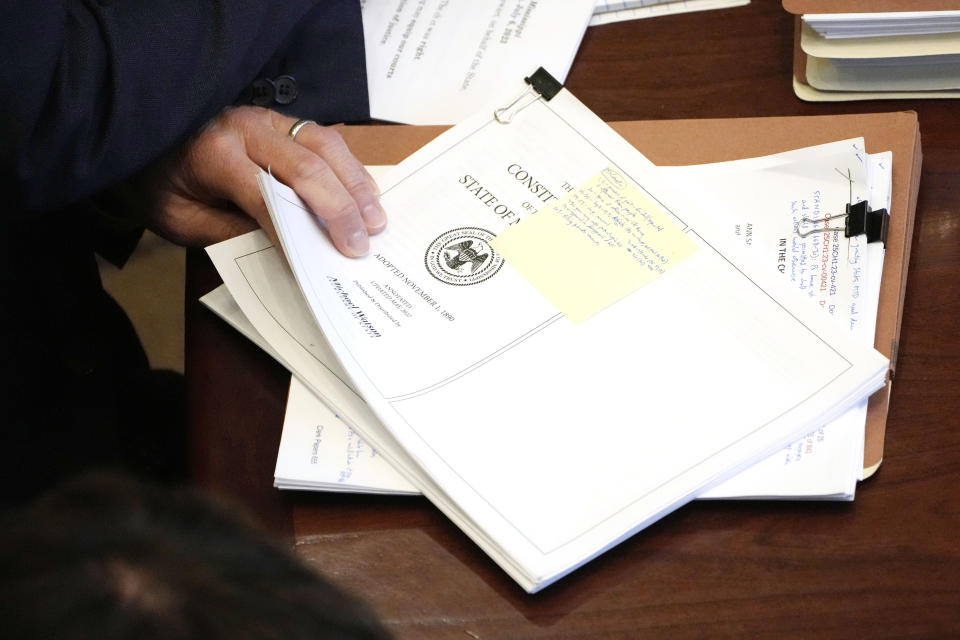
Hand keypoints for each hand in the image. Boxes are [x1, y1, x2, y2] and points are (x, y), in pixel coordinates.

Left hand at [146, 106, 384, 256]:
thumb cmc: (160, 184)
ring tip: (375, 221)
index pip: (264, 195)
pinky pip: (325, 139)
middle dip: (339, 209)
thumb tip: (286, 248)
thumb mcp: (182, 221)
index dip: (293, 233)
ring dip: (355, 185)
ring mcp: (267, 117)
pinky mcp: (281, 120)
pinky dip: (350, 169)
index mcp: (214, 153)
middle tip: (360, 246)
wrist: (143, 134)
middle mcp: (246, 127)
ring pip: (325, 145)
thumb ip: (230, 232)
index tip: (316, 266)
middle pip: (306, 165)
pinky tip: (365, 196)